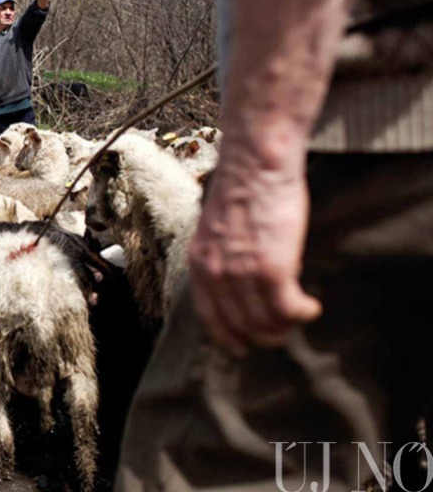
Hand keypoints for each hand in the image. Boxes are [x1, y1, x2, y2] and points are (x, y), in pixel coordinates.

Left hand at [188, 149, 321, 356]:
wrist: (256, 164)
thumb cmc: (245, 187)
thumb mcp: (220, 227)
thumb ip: (226, 255)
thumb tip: (247, 278)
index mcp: (199, 261)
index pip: (209, 314)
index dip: (226, 335)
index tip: (239, 347)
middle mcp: (215, 273)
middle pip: (240, 324)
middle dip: (264, 334)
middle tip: (282, 331)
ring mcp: (242, 273)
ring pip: (265, 321)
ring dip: (285, 326)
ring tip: (299, 316)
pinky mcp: (272, 269)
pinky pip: (288, 309)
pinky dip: (302, 313)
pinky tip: (311, 308)